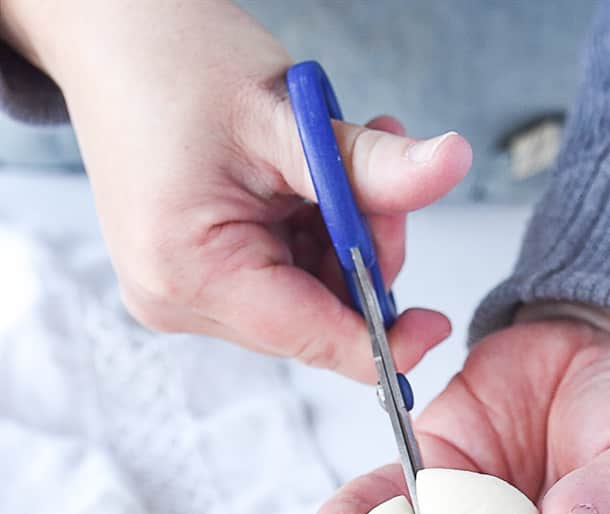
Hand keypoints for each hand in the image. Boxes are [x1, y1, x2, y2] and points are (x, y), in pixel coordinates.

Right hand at [3, 0, 470, 378]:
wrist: (111, 33)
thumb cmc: (175, 59)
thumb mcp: (288, 115)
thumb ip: (371, 165)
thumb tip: (452, 167)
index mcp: (191, 272)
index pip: (311, 336)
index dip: (383, 339)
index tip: (434, 325)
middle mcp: (177, 300)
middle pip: (313, 319)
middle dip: (361, 258)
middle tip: (380, 179)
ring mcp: (180, 293)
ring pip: (305, 300)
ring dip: (339, 241)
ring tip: (336, 158)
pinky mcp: (190, 278)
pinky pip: (280, 280)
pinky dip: (311, 238)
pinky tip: (308, 185)